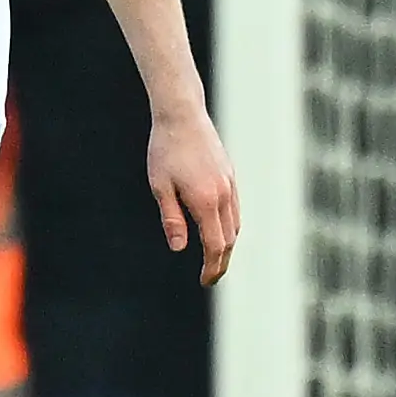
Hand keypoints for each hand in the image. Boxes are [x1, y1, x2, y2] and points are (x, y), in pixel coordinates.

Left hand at [148, 103, 239, 286]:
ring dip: (227, 245)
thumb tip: (179, 248)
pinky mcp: (230, 175)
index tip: (205, 281)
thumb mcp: (160, 186)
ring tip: (215, 258)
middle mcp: (223, 195)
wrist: (182, 115)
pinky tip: (220, 230)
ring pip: (235, 225)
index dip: (211, 267)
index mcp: (205, 201)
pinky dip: (230, 227)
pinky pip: (235, 209)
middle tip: (210, 278)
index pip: (214, 245)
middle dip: (221, 262)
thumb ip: (172, 218)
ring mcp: (230, 184)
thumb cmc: (165, 150)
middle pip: (229, 240)